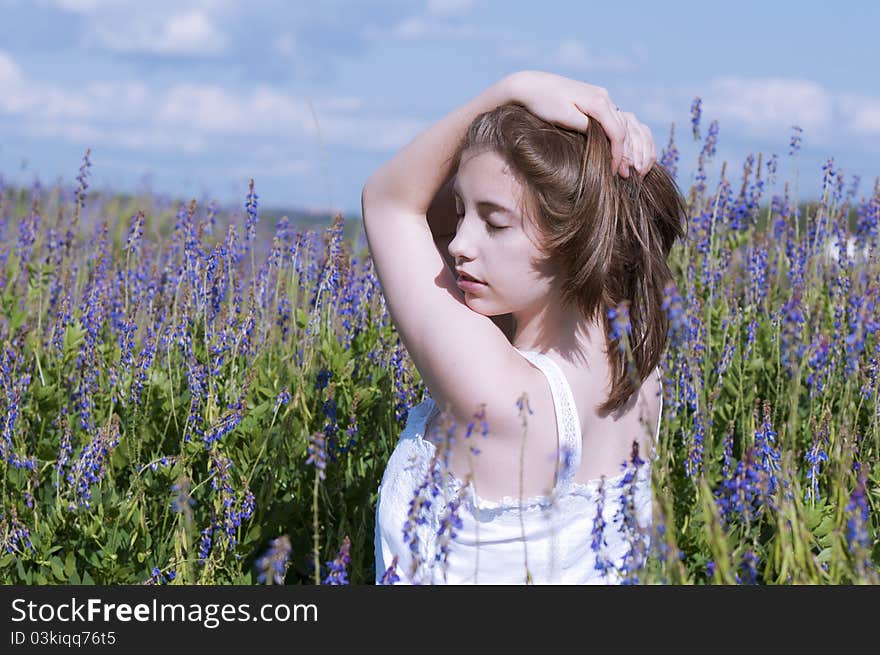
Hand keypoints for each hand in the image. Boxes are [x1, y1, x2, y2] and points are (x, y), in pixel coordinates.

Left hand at [505, 70, 655, 177]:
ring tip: (620, 165)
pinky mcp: (594, 98)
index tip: (615, 173)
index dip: (618, 155)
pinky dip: (615, 135)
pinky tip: (612, 149)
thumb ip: (584, 126)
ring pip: (620, 123)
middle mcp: (603, 96)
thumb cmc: (543, 103)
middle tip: (624, 175)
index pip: (618, 133)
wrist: (530, 85)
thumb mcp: (563, 118)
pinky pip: (611, 119)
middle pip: (623, 128)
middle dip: (624, 153)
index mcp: (598, 102)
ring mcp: (600, 96)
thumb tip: (602, 138)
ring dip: (622, 144)